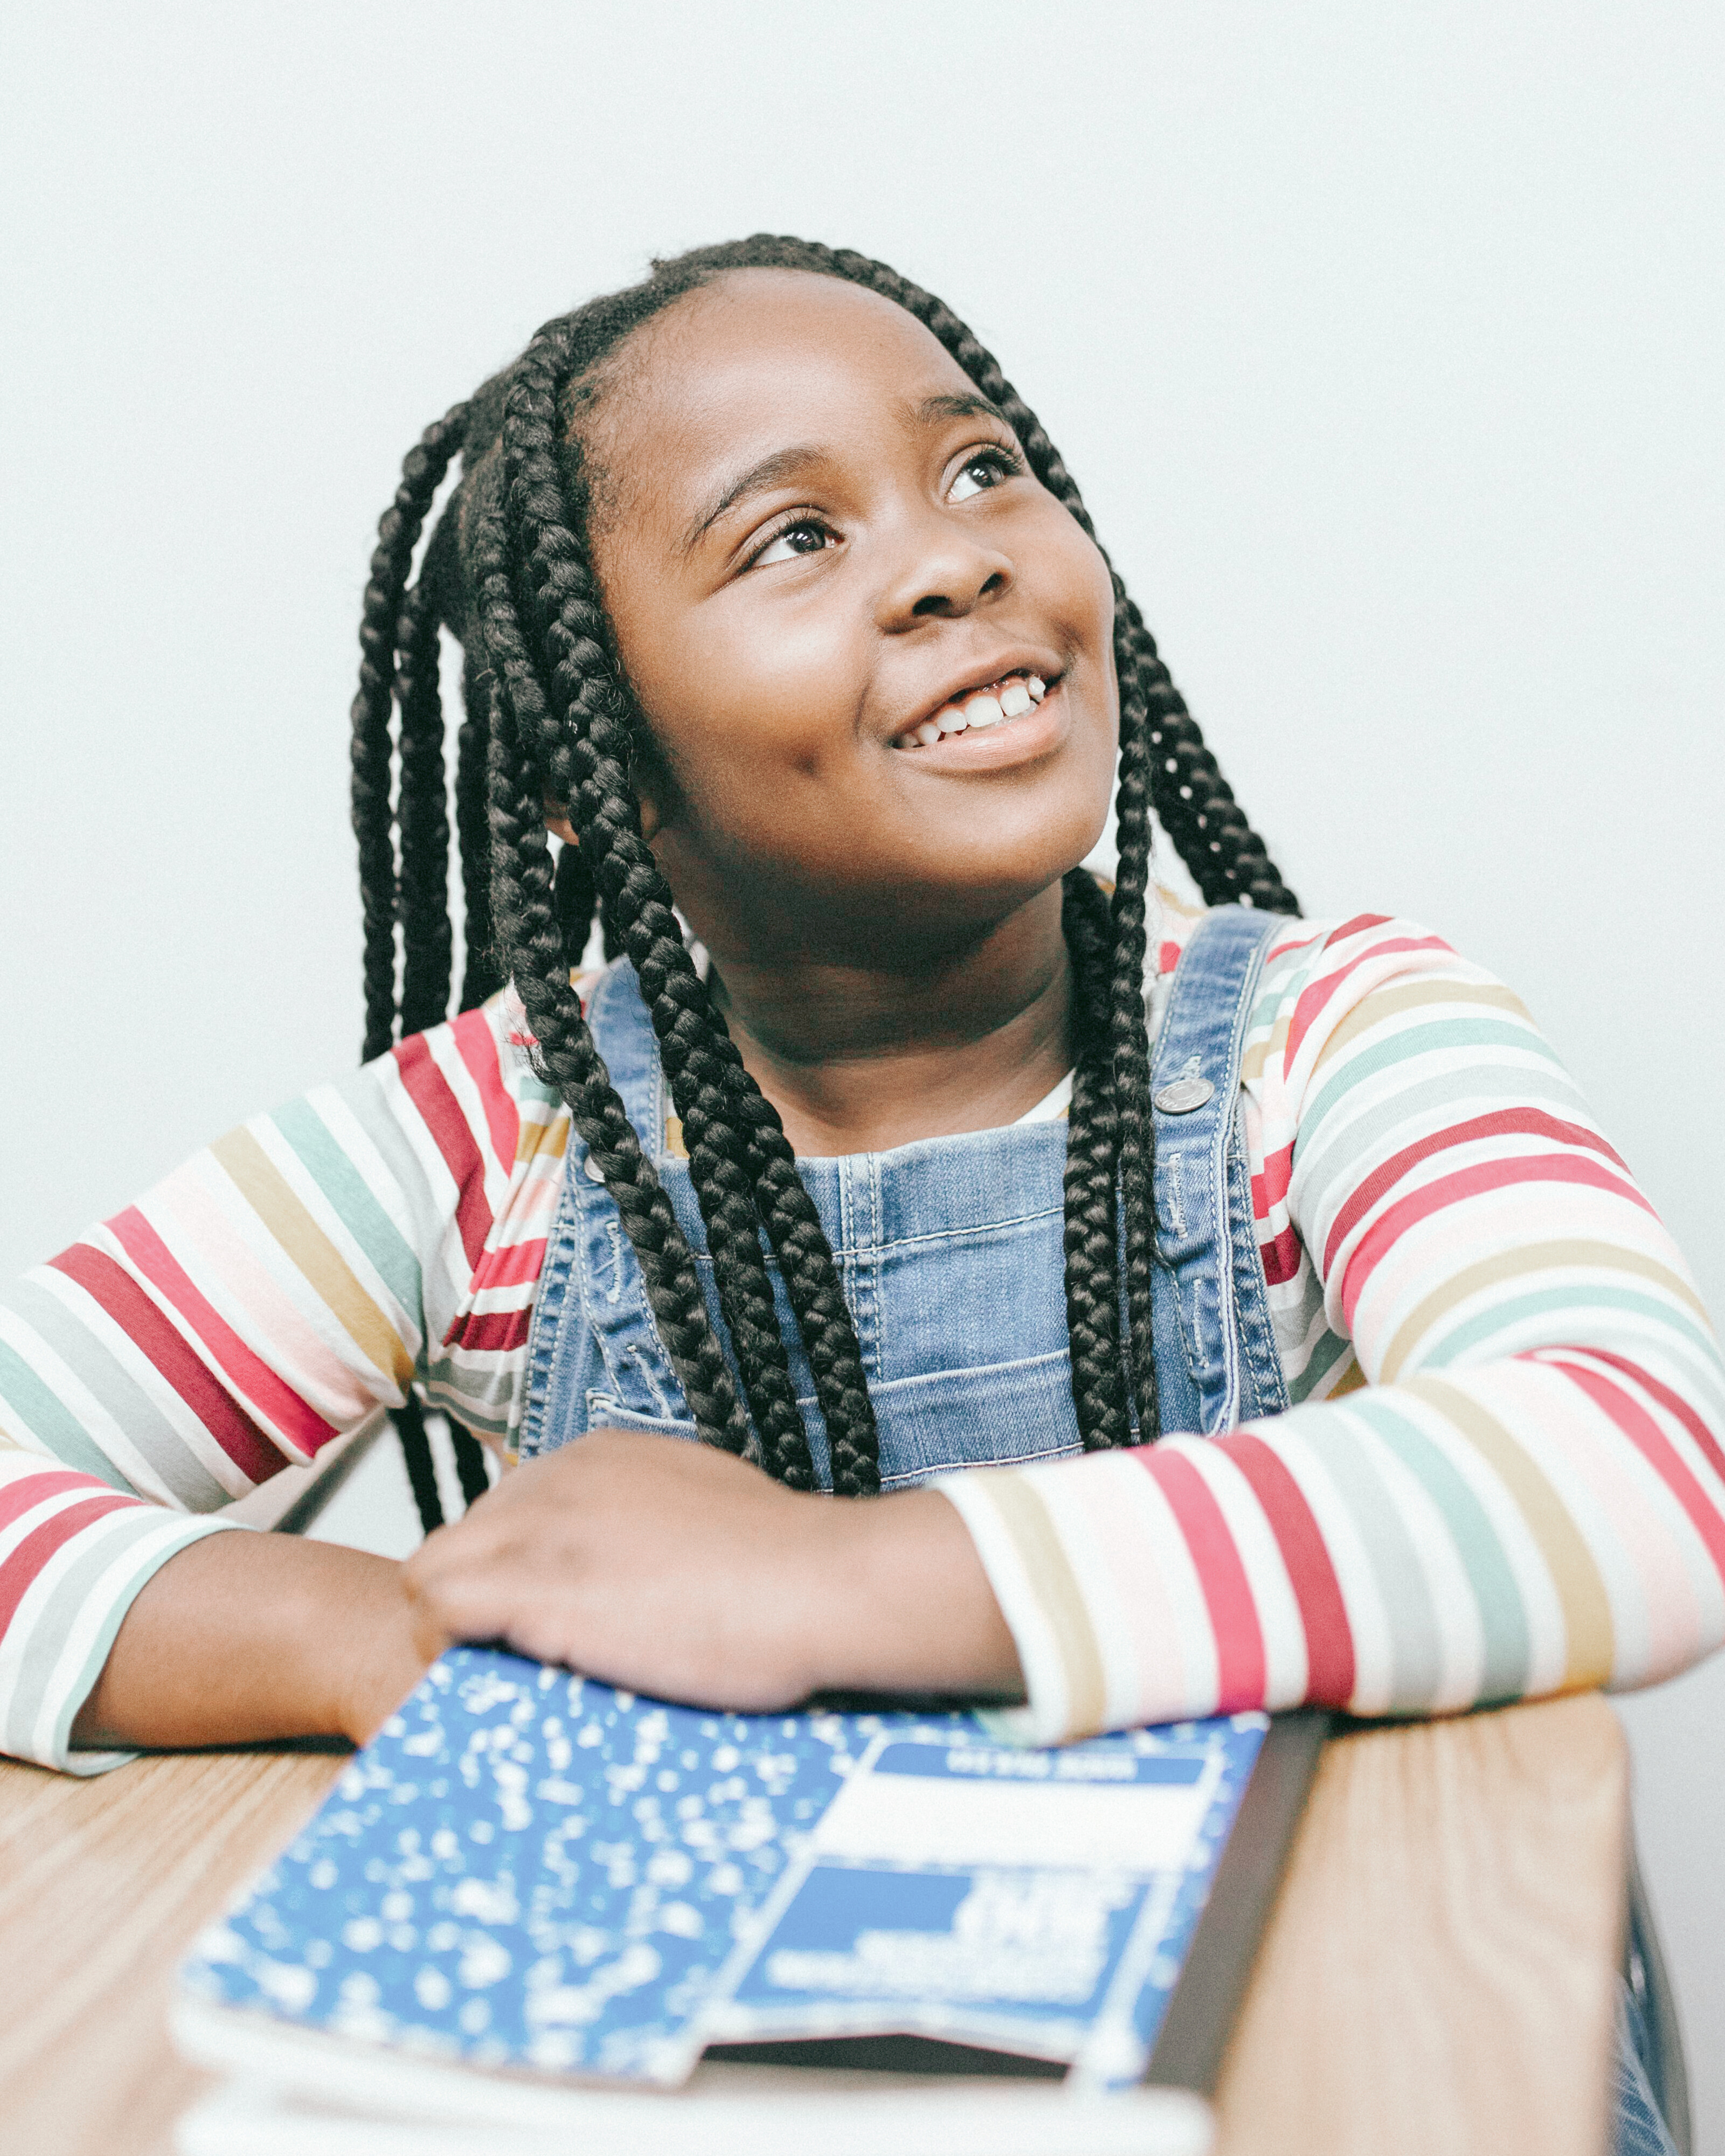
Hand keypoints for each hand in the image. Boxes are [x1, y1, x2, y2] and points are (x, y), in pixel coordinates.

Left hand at [399, 1428, 1021, 1713]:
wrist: (818, 1582)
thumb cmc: (785, 1565)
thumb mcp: (700, 1511)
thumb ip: (646, 1525)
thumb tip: (635, 1567)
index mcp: (594, 1460)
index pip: (503, 1515)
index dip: (511, 1576)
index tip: (539, 1625)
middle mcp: (554, 1480)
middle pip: (459, 1542)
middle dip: (473, 1601)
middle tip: (514, 1666)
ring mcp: (539, 1531)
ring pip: (431, 1576)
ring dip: (450, 1633)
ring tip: (496, 1685)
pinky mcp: (533, 1588)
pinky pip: (438, 1612)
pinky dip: (447, 1655)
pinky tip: (490, 1688)